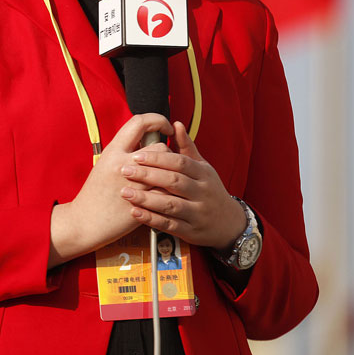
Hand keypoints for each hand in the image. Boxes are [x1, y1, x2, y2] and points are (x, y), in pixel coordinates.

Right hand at [49, 113, 174, 266]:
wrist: (85, 221)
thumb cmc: (95, 193)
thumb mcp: (104, 163)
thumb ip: (124, 151)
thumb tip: (144, 138)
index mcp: (113, 150)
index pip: (140, 122)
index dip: (157, 120)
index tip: (165, 127)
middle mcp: (123, 164)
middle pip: (160, 147)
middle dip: (168, 152)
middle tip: (167, 158)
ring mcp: (134, 184)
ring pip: (167, 170)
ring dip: (171, 172)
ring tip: (166, 176)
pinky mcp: (143, 204)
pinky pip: (166, 192)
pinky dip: (169, 192)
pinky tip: (166, 194)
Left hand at [117, 121, 245, 251]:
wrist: (229, 224)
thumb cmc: (209, 190)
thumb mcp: (203, 168)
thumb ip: (186, 147)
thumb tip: (175, 123)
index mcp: (203, 174)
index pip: (180, 163)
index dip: (158, 158)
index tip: (136, 155)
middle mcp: (202, 193)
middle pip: (174, 182)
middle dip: (148, 175)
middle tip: (125, 170)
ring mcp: (197, 213)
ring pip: (170, 205)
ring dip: (146, 199)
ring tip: (125, 192)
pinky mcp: (190, 231)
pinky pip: (169, 225)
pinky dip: (151, 219)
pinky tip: (134, 212)